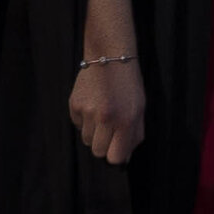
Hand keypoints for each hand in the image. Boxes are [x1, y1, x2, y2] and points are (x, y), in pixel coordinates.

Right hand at [68, 51, 145, 166]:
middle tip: (110, 129)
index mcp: (125, 120)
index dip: (116, 156)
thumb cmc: (128, 84)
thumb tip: (123, 159)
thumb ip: (134, 135)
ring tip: (102, 113)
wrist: (109, 55)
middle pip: (98, 152)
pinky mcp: (74, 105)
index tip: (117, 149)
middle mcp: (105, 118)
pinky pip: (78, 125)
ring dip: (94, 132)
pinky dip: (85, 121)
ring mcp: (87, 111)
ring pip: (86, 140)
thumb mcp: (139, 109)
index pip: (115, 157)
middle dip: (104, 145)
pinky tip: (93, 104)